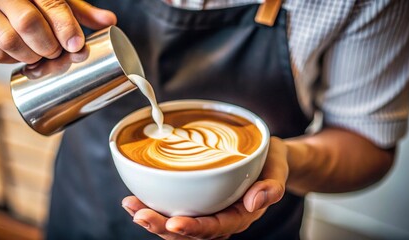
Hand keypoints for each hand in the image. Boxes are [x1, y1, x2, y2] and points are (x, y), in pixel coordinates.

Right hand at [0, 0, 115, 62]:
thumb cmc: (24, 0)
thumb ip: (79, 12)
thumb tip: (109, 21)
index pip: (50, 3)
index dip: (66, 27)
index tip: (77, 47)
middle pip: (28, 24)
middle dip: (48, 46)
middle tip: (55, 53)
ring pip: (10, 42)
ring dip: (31, 56)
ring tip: (39, 54)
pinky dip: (12, 60)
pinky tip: (19, 54)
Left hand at [122, 137, 288, 238]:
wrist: (268, 160)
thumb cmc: (271, 163)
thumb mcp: (278, 169)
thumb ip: (272, 186)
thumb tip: (256, 202)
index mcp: (241, 215)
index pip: (216, 227)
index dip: (194, 228)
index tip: (174, 223)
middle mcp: (221, 218)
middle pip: (190, 232)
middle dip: (162, 227)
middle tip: (139, 214)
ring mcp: (207, 212)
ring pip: (177, 225)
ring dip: (152, 218)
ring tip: (130, 206)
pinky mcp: (197, 204)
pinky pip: (174, 211)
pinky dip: (154, 206)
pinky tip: (136, 200)